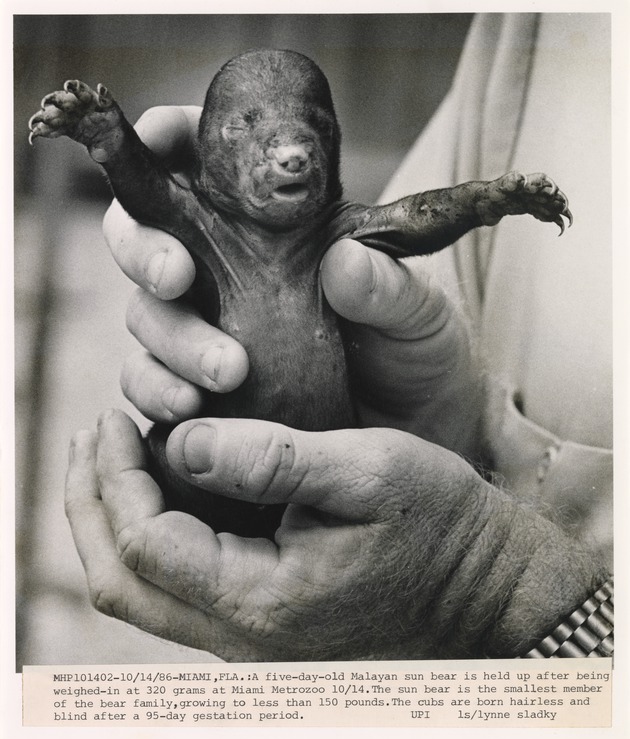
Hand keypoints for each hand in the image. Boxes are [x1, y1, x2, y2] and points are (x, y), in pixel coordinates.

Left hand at [66, 409, 601, 660]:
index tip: (119, 418)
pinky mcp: (261, 624)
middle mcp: (243, 638)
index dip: (118, 476)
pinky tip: (162, 488)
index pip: (146, 542)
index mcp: (263, 602)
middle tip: (94, 434)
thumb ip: (270, 460)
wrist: (487, 588)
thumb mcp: (367, 471)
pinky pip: (176, 590)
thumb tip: (181, 445)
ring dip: (113, 521)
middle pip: (121, 584)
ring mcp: (248, 639)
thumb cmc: (440, 524)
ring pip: (142, 593)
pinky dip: (151, 535)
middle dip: (91, 503)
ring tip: (112, 456)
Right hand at [104, 106, 483, 457]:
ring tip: (227, 370)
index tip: (164, 143)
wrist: (419, 425)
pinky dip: (159, 391)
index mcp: (269, 223)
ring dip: (171, 339)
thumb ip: (391, 286)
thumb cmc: (417, 347)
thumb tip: (343, 261)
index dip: (168, 138)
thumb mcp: (420, 311)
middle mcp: (224, 267)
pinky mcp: (198, 387)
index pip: (200, 160)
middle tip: (178, 276)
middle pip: (144, 235)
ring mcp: (205, 327)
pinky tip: (191, 408)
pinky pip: (150, 383)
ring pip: (146, 315)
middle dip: (148, 250)